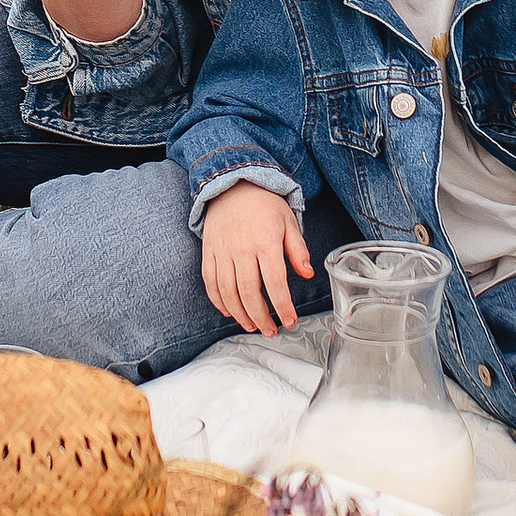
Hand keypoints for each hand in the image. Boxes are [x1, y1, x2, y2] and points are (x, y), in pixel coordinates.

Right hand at [201, 185, 311, 335]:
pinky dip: (218, 301)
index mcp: (265, 242)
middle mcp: (241, 249)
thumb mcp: (288, 221)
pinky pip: (210, 282)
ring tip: (252, 326)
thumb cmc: (264, 205)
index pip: (275, 282)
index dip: (282, 306)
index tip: (289, 321)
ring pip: (228, 292)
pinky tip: (229, 312)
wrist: (232, 184)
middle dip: (261, 318)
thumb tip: (307, 274)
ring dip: (240, 314)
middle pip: (249, 293)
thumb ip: (298, 250)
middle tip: (271, 330)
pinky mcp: (208, 252)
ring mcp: (222, 251)